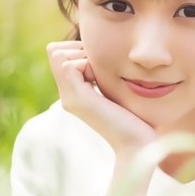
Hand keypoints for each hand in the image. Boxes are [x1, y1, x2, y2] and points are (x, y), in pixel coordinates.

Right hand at [46, 41, 156, 155]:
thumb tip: (97, 50)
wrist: (139, 144)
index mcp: (75, 93)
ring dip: (83, 57)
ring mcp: (70, 98)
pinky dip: (86, 65)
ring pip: (59, 55)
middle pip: (55, 51)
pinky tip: (100, 82)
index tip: (100, 68)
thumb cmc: (137, 119)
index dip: (79, 50)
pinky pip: (68, 64)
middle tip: (99, 71)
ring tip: (100, 78)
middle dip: (79, 50)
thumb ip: (103, 74)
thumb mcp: (116, 89)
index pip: (59, 54)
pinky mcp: (78, 99)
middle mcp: (67, 96)